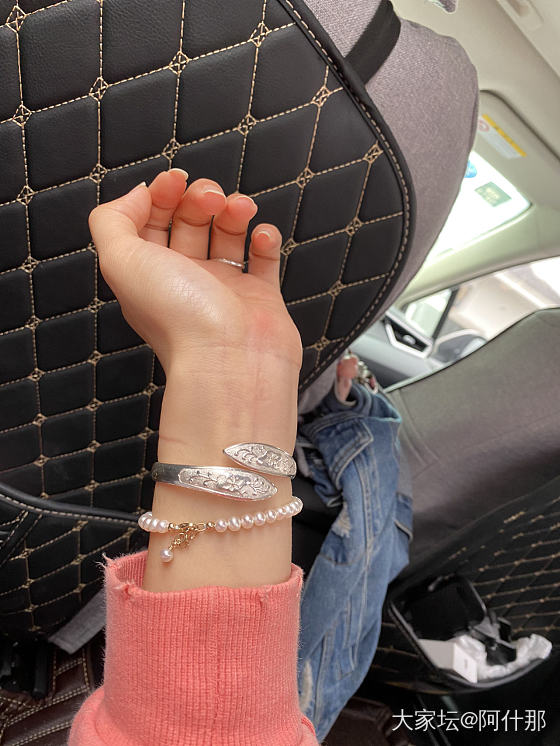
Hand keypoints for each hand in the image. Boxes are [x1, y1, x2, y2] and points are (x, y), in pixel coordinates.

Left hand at [88, 169, 301, 376]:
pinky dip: (264, 239)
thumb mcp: (120, 260)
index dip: (160, 194)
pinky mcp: (259, 298)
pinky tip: (261, 236)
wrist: (231, 362)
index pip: (150, 221)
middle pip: (189, 222)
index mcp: (149, 273)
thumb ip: (112, 220)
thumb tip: (138, 196)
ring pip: (226, 235)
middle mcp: (184, 281)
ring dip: (233, 211)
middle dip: (199, 198)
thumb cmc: (180, 319)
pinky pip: (262, 259)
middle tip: (210, 197)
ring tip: (240, 209)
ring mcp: (224, 289)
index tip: (175, 180)